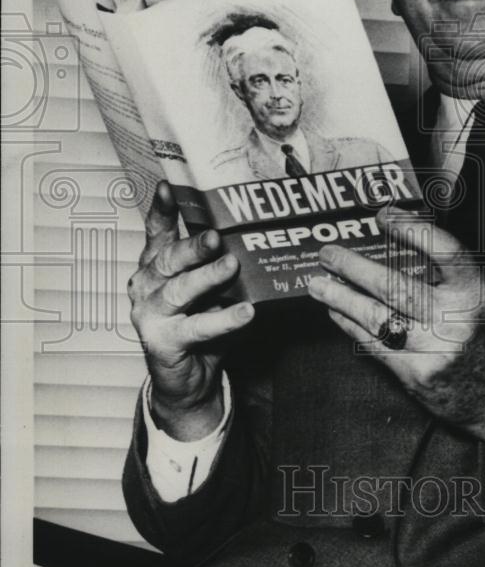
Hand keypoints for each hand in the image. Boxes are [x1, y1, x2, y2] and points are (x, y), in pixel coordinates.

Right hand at [128, 181, 254, 439]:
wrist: (188, 379)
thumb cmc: (200, 324)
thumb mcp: (208, 288)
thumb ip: (218, 263)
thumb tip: (255, 235)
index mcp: (156, 266)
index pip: (157, 233)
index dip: (161, 210)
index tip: (168, 187)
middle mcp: (146, 286)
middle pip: (169, 259)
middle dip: (194, 245)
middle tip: (218, 235)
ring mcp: (150, 314)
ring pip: (180, 290)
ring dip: (208, 277)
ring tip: (232, 266)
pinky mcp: (162, 342)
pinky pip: (198, 327)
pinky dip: (223, 319)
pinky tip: (245, 312)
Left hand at [308, 207, 484, 449]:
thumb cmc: (481, 337)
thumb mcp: (475, 298)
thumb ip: (443, 273)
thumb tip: (394, 242)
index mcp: (474, 292)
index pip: (444, 251)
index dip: (412, 229)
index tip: (383, 215)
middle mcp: (455, 319)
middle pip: (395, 286)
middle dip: (354, 268)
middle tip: (328, 254)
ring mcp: (433, 349)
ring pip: (376, 316)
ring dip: (341, 297)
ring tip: (318, 283)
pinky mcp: (415, 374)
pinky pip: (374, 344)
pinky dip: (350, 325)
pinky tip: (337, 311)